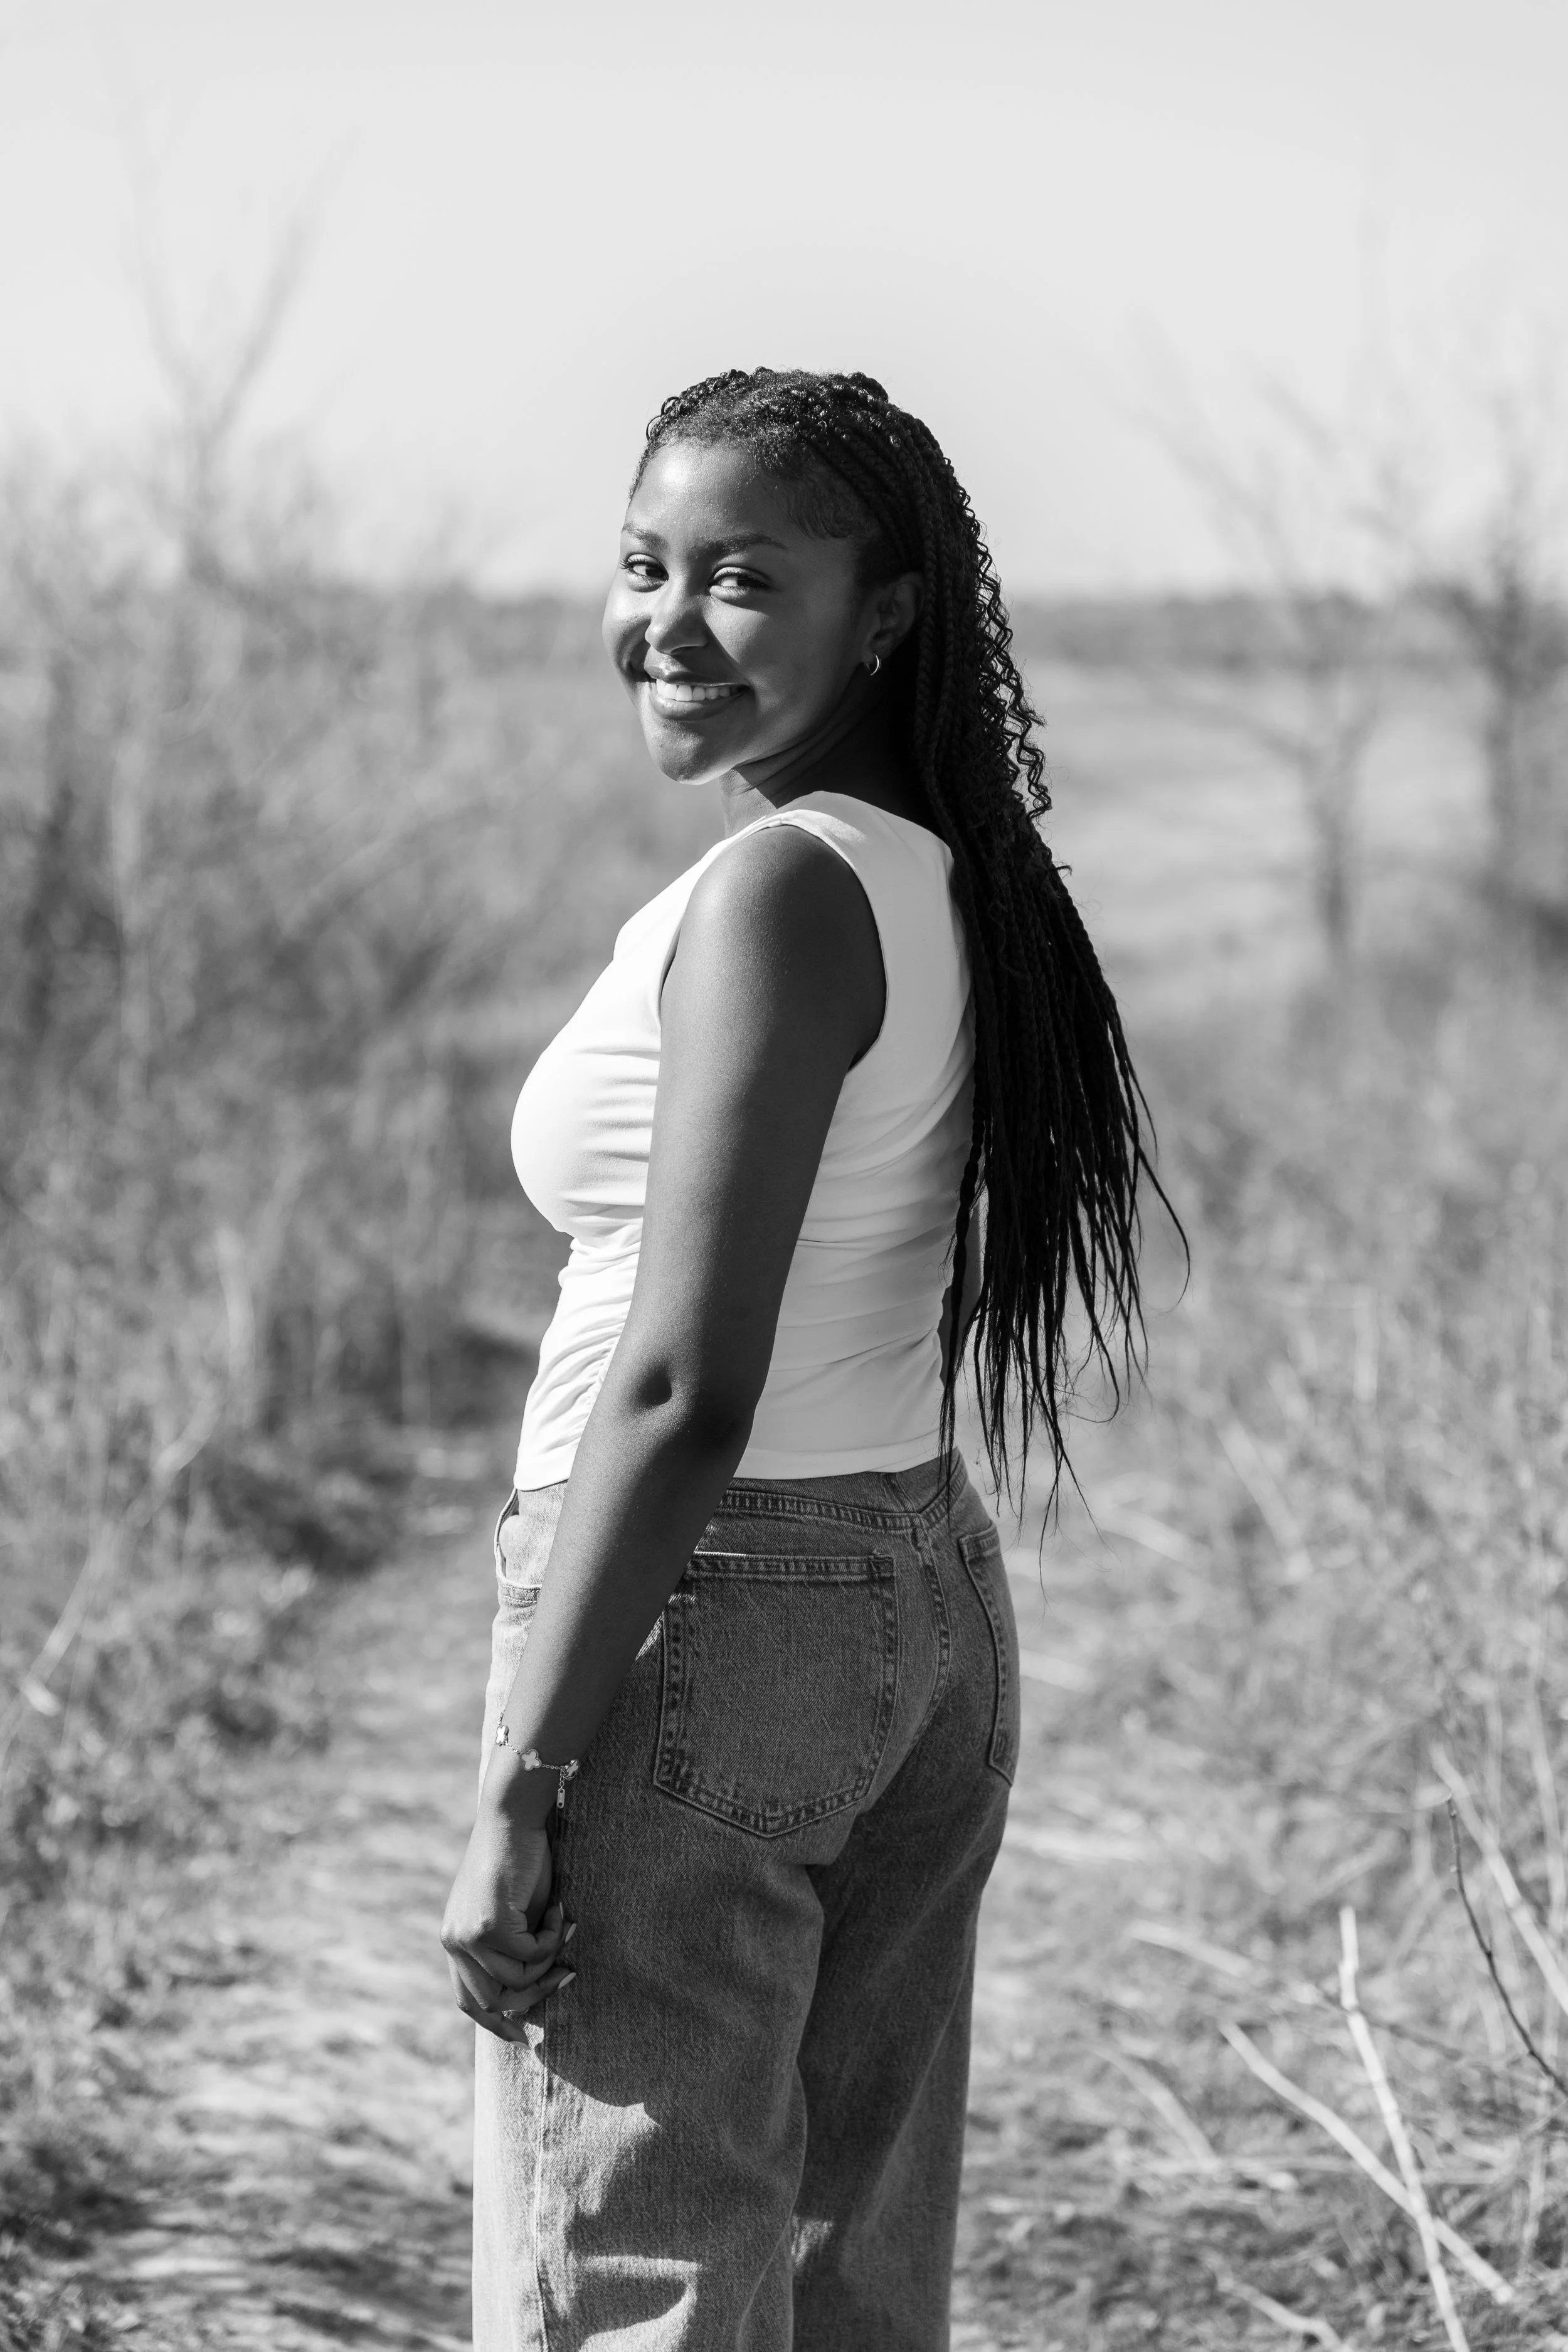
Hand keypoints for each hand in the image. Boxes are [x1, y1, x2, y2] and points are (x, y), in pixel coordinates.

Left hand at [441, 1800, 573, 2041]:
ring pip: (517, 1981)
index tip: (523, 2037)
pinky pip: (531, 1955)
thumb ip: (512, 1949)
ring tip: (562, 1923)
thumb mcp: (513, 1914)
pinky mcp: (489, 1925)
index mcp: (455, 1940)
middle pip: (492, 2001)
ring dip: (549, 1959)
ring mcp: (468, 1935)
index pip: (467, 2000)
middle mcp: (454, 1942)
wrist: (514, 1816)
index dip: (495, 2023)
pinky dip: (552, 1937)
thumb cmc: (520, 1858)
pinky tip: (559, 1907)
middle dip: (536, 1993)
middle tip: (568, 1974)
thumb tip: (532, 1993)